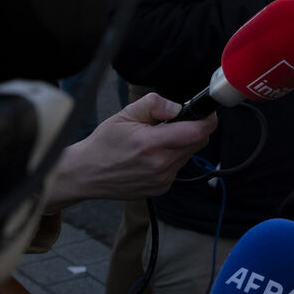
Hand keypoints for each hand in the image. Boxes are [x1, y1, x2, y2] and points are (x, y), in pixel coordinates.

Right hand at [44, 93, 217, 211]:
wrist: (86, 174)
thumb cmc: (104, 144)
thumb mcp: (125, 114)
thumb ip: (155, 104)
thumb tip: (178, 107)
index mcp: (152, 144)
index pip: (197, 132)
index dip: (207, 120)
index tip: (205, 112)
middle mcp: (161, 165)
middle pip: (198, 143)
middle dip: (194, 129)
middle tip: (177, 122)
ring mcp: (162, 179)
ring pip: (188, 155)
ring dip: (182, 144)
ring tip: (159, 139)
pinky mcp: (161, 188)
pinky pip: (178, 168)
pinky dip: (172, 158)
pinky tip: (153, 155)